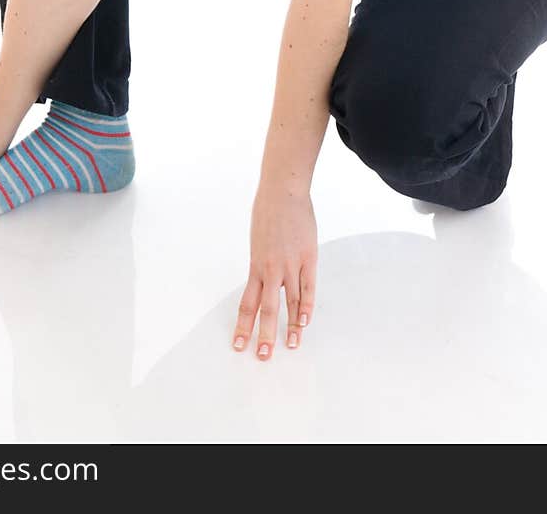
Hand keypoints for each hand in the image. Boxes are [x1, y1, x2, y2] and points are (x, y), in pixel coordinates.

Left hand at [232, 185, 317, 359]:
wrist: (283, 191)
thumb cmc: (268, 211)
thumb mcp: (258, 239)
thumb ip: (262, 261)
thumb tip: (265, 277)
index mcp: (255, 265)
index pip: (247, 303)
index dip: (243, 325)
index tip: (238, 344)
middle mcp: (270, 269)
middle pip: (266, 309)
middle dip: (264, 334)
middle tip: (263, 356)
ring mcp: (290, 264)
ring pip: (289, 302)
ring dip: (290, 326)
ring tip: (291, 346)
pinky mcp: (308, 257)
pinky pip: (308, 286)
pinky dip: (307, 306)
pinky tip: (305, 322)